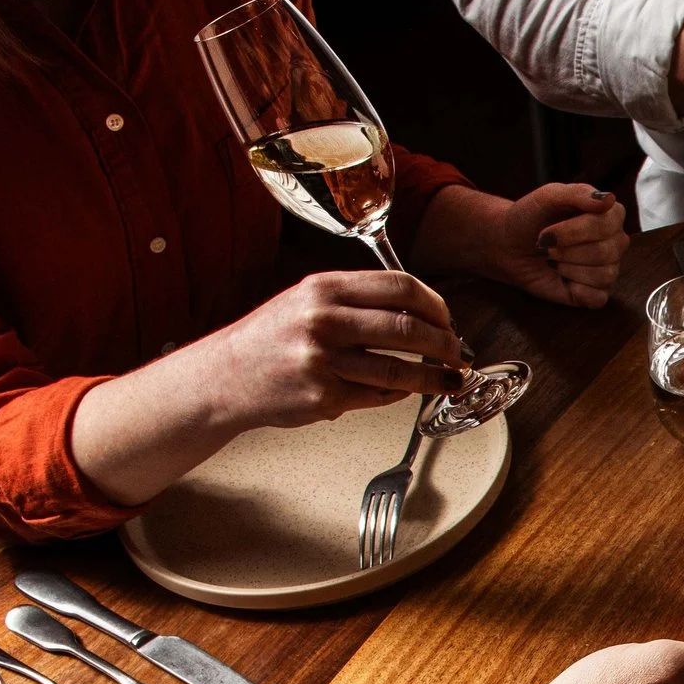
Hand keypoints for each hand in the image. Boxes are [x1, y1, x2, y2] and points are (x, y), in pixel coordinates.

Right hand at [207, 270, 469, 426]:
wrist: (227, 375)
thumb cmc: (274, 337)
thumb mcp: (309, 300)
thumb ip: (358, 300)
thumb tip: (420, 312)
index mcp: (325, 287)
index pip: (400, 287)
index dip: (435, 304)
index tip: (447, 319)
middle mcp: (324, 320)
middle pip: (408, 329)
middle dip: (444, 344)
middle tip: (456, 353)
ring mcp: (323, 360)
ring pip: (399, 370)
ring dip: (433, 378)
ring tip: (449, 379)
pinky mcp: (324, 396)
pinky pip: (378, 397)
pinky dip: (398, 395)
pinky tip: (404, 392)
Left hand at [421, 183, 630, 310]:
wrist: (502, 244)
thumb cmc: (523, 219)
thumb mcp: (544, 197)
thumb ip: (575, 193)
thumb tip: (607, 199)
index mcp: (605, 214)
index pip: (612, 222)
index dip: (578, 230)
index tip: (548, 230)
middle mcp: (611, 241)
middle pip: (610, 250)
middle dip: (568, 249)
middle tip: (544, 246)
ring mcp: (604, 268)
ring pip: (604, 273)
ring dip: (568, 267)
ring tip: (550, 260)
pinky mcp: (591, 293)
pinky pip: (597, 297)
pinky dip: (573, 289)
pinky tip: (559, 279)